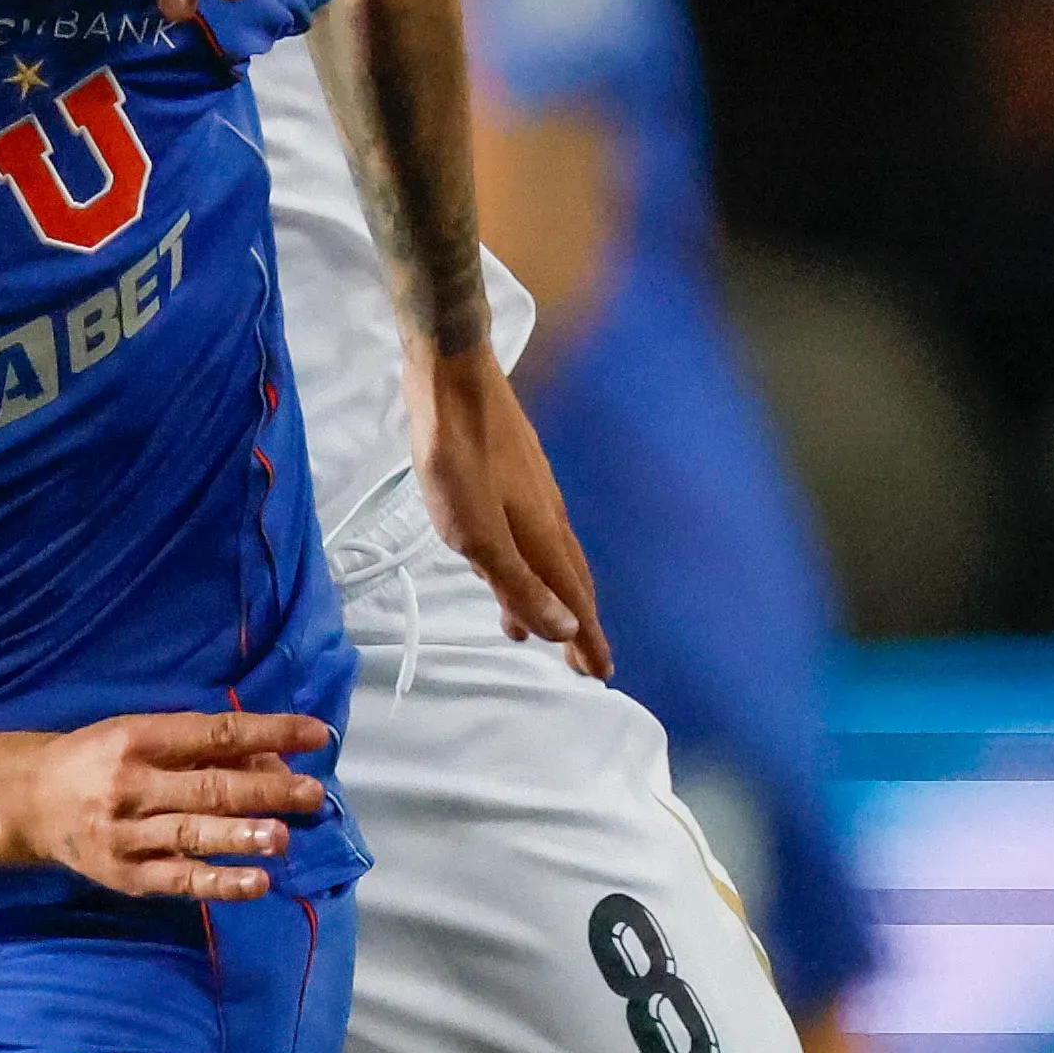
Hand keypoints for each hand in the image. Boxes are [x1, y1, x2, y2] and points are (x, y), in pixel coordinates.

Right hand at [0, 710, 334, 901]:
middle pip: (208, 786)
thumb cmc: (99, 760)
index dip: (269, 732)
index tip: (316, 735)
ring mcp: (128, 833)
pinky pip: (180, 879)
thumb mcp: (139, 735)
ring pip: (193, 834)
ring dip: (242, 836)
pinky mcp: (126, 875)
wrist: (28, 801)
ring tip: (283, 837)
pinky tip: (256, 883)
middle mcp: (132, 784)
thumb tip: (273, 764)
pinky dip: (219, 882)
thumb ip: (200, 748)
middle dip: (266, 790)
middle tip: (313, 794)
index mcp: (139, 738)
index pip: (215, 733)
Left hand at [421, 344, 609, 680]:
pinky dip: (531, 564)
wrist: (452, 378)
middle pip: (571, 581)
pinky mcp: (515, 473)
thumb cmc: (458, 458)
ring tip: (530, 628)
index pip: (574, 600)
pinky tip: (509, 560)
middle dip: (577, 625)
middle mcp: (548, 517)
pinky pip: (533, 534)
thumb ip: (519, 584)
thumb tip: (566, 630)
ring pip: (550, 557)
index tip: (601, 675)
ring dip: (548, 596)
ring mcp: (534, 491)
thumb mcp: (477, 534)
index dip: (587, 639)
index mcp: (542, 537)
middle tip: (580, 663)